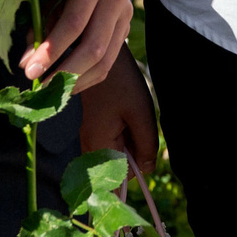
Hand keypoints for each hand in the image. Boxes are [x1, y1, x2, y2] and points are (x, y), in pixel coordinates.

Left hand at [24, 0, 132, 93]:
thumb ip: (40, 29)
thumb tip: (27, 64)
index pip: (74, 24)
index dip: (52, 51)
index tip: (31, 71)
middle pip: (93, 47)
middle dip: (65, 72)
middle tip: (43, 86)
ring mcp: (126, 17)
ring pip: (104, 61)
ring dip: (76, 81)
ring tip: (54, 90)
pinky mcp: (126, 31)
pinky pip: (109, 65)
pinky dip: (87, 79)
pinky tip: (69, 85)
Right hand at [77, 49, 158, 174]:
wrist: (99, 55)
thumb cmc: (121, 83)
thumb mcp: (142, 114)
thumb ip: (146, 145)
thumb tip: (148, 170)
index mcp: (99, 146)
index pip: (117, 181)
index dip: (135, 173)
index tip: (145, 153)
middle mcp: (89, 147)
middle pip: (116, 170)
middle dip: (134, 157)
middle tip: (140, 129)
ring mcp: (89, 138)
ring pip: (114, 156)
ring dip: (130, 146)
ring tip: (133, 121)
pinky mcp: (92, 129)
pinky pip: (110, 144)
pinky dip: (123, 137)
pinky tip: (127, 118)